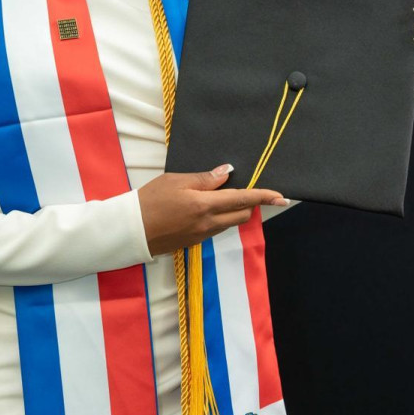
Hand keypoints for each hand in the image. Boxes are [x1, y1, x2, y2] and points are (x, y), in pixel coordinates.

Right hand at [137, 165, 288, 257]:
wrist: (132, 230)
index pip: (243, 199)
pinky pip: (216, 228)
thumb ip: (205, 178)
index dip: (265, 197)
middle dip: (249, 203)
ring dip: (233, 210)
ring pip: (230, 222)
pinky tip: (204, 209)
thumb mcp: (175, 180)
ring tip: (219, 196)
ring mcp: (203, 235)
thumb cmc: (150, 199)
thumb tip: (227, 173)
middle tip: (241, 189)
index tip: (282, 197)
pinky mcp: (195, 242)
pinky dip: (219, 218)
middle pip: (242, 214)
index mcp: (205, 205)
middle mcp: (209, 223)